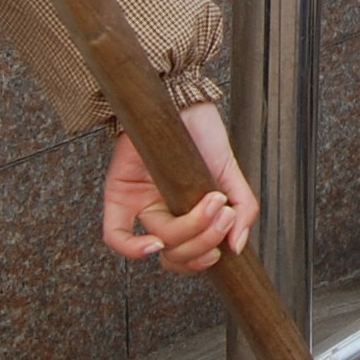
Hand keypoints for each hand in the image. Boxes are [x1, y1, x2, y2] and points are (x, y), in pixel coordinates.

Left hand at [100, 102, 258, 272]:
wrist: (181, 99)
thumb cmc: (203, 134)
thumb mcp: (232, 174)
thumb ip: (243, 210)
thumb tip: (237, 247)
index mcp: (186, 215)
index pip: (189, 256)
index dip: (204, 260)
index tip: (224, 250)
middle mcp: (162, 214)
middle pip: (176, 254)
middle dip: (203, 242)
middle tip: (223, 216)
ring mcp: (140, 205)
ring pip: (161, 242)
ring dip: (190, 230)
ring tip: (212, 204)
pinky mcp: (119, 195)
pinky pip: (116, 235)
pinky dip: (134, 249)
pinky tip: (155, 244)